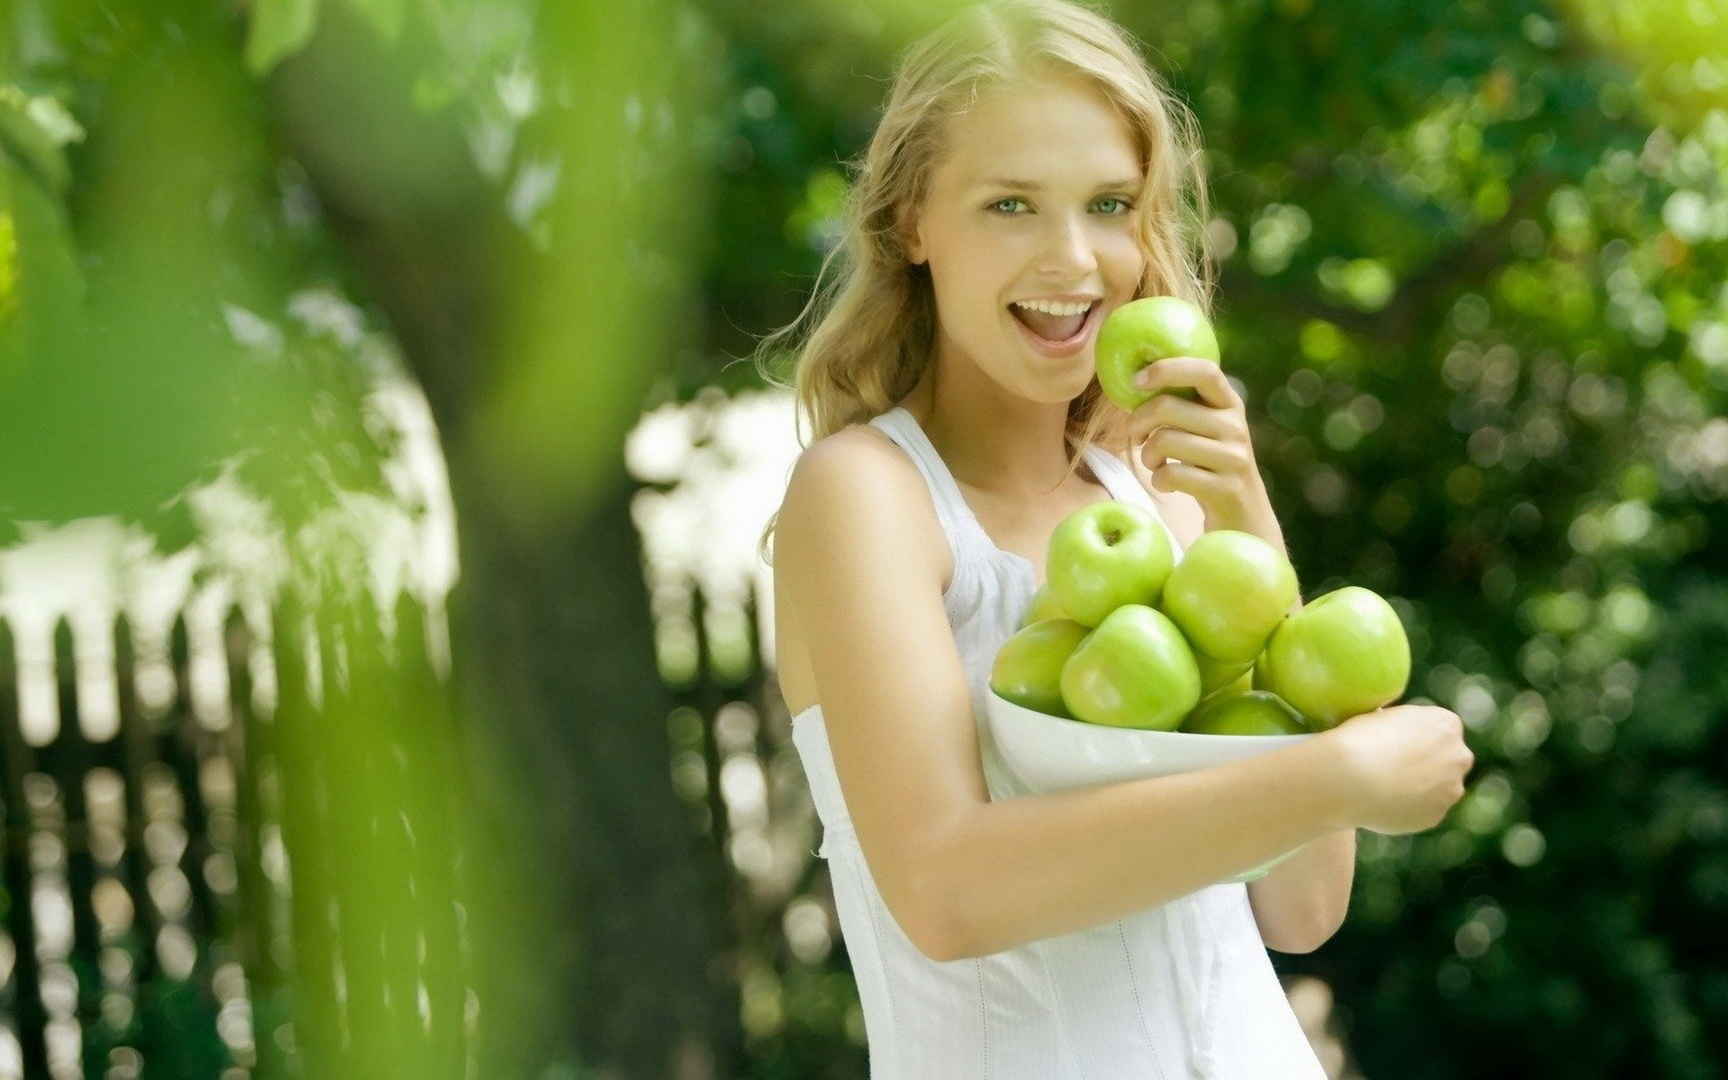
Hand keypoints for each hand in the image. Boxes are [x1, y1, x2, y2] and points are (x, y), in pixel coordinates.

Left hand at [1128, 357, 1273, 536]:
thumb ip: (1184, 406)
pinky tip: (1166, 484)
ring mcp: (1234, 458)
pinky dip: (1159, 480)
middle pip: (1167, 406)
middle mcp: (1236, 426)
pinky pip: (1171, 474)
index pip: (1204, 370)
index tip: (1136, 380)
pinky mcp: (1226, 488)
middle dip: (1137, 421)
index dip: (1167, 369)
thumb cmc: (1210, 468)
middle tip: (1137, 435)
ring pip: (1165, 440)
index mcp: (1230, 404)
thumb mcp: (1205, 431)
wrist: (1245, 520)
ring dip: (1147, 455)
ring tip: (1155, 464)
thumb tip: (1136, 379)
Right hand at [1322, 705, 1475, 835]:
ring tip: (1387, 789)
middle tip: (1397, 767)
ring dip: (1423, 789)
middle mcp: (1458, 756)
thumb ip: (1406, 726)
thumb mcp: (1385, 716)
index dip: (1419, 737)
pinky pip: (1425, 811)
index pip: (1442, 729)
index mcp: (1446, 724)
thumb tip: (1401, 734)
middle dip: (1432, 764)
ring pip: (1441, 789)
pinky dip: (1411, 808)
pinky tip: (1385, 803)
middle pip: (1451, 759)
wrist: (1349, 778)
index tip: (1399, 743)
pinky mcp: (1436, 816)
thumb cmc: (1360, 739)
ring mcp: (1451, 789)